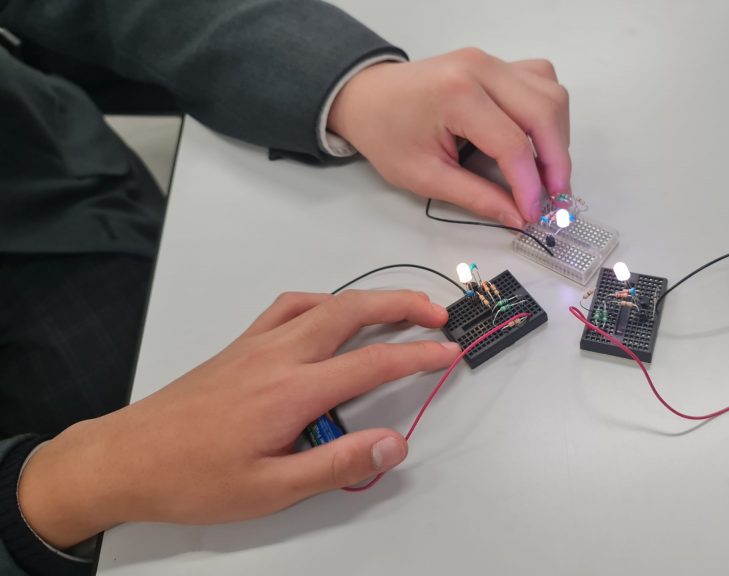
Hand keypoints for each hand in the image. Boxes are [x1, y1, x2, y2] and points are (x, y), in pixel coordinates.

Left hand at [18, 290, 459, 548]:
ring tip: (399, 307)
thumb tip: (395, 442)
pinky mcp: (241, 345)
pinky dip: (324, 301)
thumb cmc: (197, 478)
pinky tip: (331, 313)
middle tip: (439, 313)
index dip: (420, 356)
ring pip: (323, 302)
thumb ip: (338, 464)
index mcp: (293, 390)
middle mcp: (279, 355)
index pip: (374, 363)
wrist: (127, 457)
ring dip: (368, 299)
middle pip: (353, 312)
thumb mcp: (272, 489)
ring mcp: (257, 343)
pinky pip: (290, 307)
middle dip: (403, 306)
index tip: (451, 352)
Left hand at [328, 47, 570, 226]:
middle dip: (557, 162)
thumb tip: (517, 216)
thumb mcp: (424, 176)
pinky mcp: (497, 64)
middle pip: (544, 113)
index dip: (530, 185)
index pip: (512, 143)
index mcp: (456, 94)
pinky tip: (538, 141)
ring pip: (551, 95)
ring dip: (558, 138)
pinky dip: (549, 114)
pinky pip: (542, 82)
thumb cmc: (386, 133)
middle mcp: (480, 69)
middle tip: (556, 200)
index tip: (533, 214)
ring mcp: (491, 62)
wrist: (367, 97)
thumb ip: (476, 197)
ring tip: (548, 174)